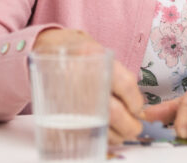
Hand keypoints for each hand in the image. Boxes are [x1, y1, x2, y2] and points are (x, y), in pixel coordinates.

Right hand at [33, 29, 143, 144]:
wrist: (48, 49)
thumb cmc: (79, 54)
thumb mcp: (99, 54)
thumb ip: (118, 77)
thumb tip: (138, 110)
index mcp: (95, 57)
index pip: (125, 84)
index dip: (136, 102)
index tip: (138, 110)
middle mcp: (81, 76)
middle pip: (113, 112)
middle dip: (129, 126)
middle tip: (134, 129)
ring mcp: (68, 95)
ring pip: (99, 126)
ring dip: (115, 136)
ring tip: (121, 134)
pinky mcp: (59, 111)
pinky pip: (82, 132)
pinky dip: (97, 138)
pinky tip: (103, 135)